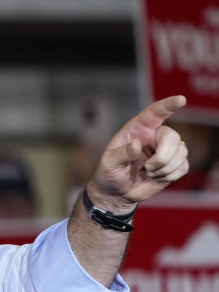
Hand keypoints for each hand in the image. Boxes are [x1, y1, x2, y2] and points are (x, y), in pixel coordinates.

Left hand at [87, 95, 188, 213]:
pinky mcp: (174, 164)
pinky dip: (170, 175)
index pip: (155, 113)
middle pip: (172, 137)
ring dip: (164, 168)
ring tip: (147, 172)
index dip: (168, 105)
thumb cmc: (109, 173)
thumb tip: (137, 144)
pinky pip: (183, 166)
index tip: (180, 99)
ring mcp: (166, 150)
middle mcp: (154, 136)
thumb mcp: (108, 163)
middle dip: (163, 156)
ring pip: (181, 152)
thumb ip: (121, 154)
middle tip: (147, 168)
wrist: (116, 192)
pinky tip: (155, 177)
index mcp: (137, 130)